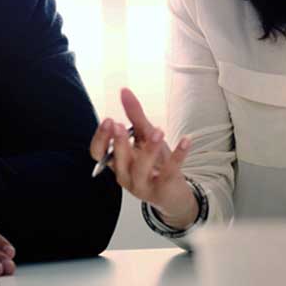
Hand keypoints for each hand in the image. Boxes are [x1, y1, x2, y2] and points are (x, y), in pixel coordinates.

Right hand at [89, 88, 197, 229]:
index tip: (108, 120)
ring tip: (158, 131)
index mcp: (117, 163)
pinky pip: (169, 172)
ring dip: (149, 150)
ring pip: (140, 169)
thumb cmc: (155, 164)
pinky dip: (178, 155)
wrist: (173, 195)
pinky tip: (186, 140)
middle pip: (117, 161)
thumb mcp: (144, 137)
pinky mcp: (162, 191)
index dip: (101, 138)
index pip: (98, 153)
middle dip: (119, 143)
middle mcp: (125, 176)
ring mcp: (142, 186)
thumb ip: (134, 116)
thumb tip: (124, 90)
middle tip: (120, 125)